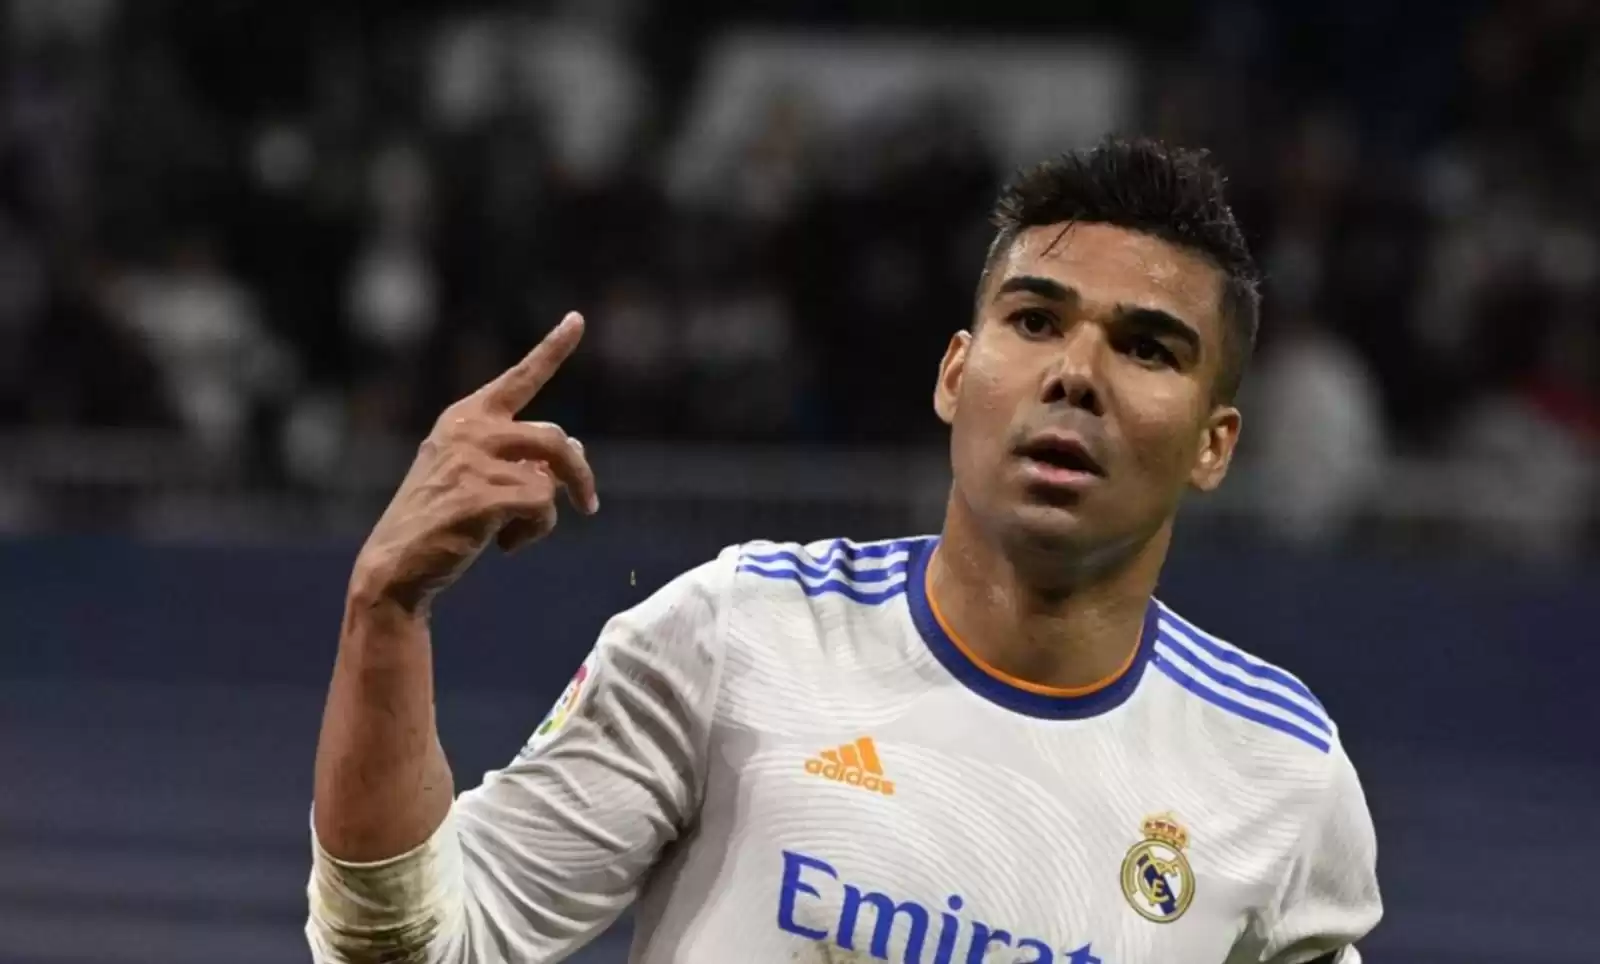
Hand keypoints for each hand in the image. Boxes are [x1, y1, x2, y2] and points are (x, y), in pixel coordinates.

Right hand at [350, 312, 597, 614]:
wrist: (396, 566)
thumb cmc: (439, 522)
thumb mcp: (474, 475)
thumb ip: (519, 455)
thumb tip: (574, 447)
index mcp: (465, 417)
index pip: (519, 378)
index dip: (553, 349)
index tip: (577, 320)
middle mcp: (470, 429)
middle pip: (556, 439)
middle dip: (579, 474)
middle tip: (589, 505)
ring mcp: (476, 459)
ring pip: (552, 477)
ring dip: (548, 513)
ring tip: (517, 533)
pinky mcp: (485, 493)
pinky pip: (543, 507)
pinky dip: (532, 533)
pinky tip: (501, 546)